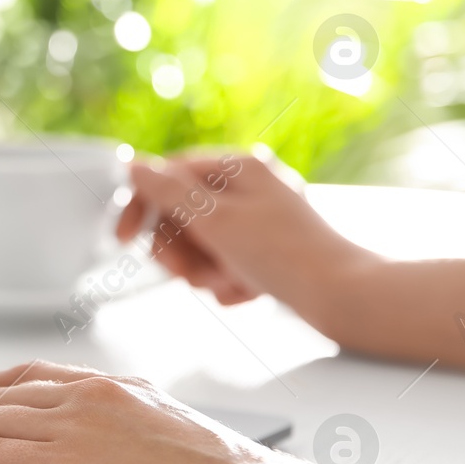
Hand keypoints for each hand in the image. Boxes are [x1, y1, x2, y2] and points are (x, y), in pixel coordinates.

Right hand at [115, 152, 371, 309]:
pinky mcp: (266, 248)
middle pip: (182, 213)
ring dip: (203, 270)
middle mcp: (249, 186)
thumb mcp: (215, 221)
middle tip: (189, 274)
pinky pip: (224, 260)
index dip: (141, 207)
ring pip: (200, 242)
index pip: (169, 176)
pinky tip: (246, 291)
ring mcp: (258, 218)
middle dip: (180, 250)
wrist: (342, 297)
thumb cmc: (285, 256)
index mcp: (238, 167)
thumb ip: (168, 192)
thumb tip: (134, 166)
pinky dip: (227, 280)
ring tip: (226, 284)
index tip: (122, 239)